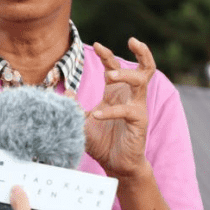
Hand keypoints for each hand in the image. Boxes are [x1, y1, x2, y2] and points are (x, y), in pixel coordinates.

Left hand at [84, 37, 154, 177]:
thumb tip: (65, 92)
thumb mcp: (82, 122)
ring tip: (108, 76)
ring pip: (140, 81)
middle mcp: (130, 95)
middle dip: (139, 52)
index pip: (115, 66)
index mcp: (116, 92)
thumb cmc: (102, 142)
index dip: (107, 54)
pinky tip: (96, 115)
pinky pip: (127, 110)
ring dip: (125, 74)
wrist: (116, 165)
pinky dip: (111, 111)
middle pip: (143, 67)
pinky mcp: (139, 121)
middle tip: (120, 46)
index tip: (97, 44)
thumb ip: (74, 107)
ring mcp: (137, 107)